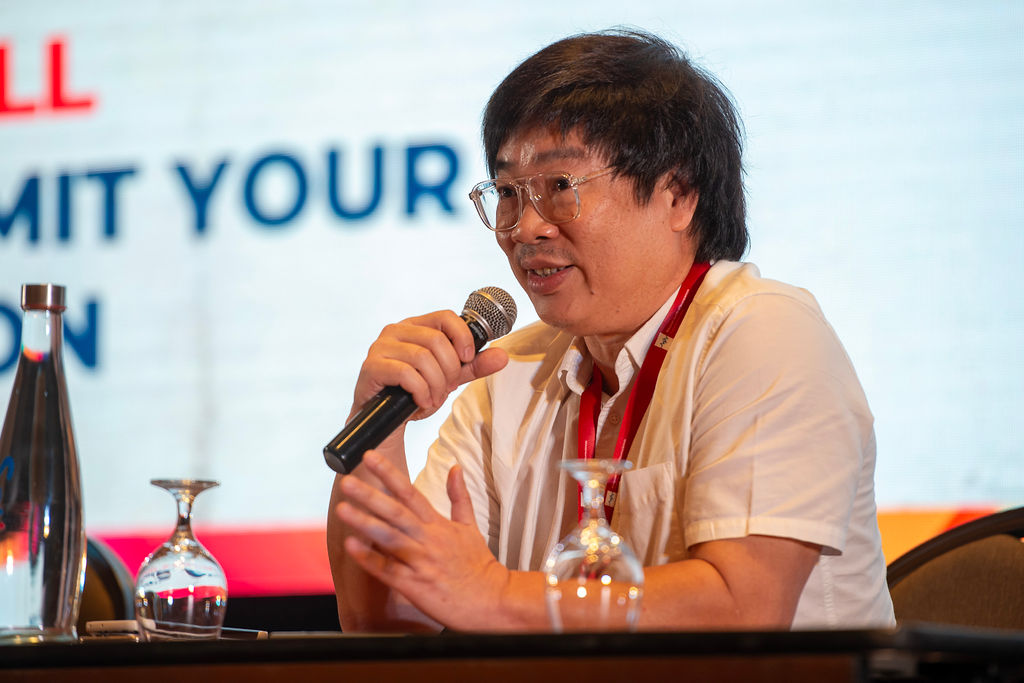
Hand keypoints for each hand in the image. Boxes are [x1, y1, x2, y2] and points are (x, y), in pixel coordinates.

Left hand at [334, 450, 510, 629]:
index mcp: (439, 524)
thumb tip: (455, 468)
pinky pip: (388, 570)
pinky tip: (352, 546)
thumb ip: (459, 496)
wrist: (492, 600)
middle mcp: (428, 539)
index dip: (389, 474)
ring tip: (342, 509)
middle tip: (347, 481)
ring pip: (389, 538)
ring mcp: (421, 562)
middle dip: (370, 495)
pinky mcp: (415, 585)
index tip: (370, 457)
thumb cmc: (479, 565)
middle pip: (396, 512)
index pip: (410, 492)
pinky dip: (369, 558)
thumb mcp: (471, 526)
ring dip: (365, 522)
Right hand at [352, 311, 508, 421]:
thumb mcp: (449, 378)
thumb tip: (503, 356)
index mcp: (415, 326)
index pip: (446, 316)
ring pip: (423, 357)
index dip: (463, 336)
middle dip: (450, 369)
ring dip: (436, 384)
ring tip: (435, 398)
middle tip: (449, 387)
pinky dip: (421, 391)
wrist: (384, 421)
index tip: (468, 358)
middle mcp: (395, 330)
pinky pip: (406, 374)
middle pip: (437, 340)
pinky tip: (421, 402)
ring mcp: (380, 347)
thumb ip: (473, 366)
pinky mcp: (372, 366)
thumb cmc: (414, 393)